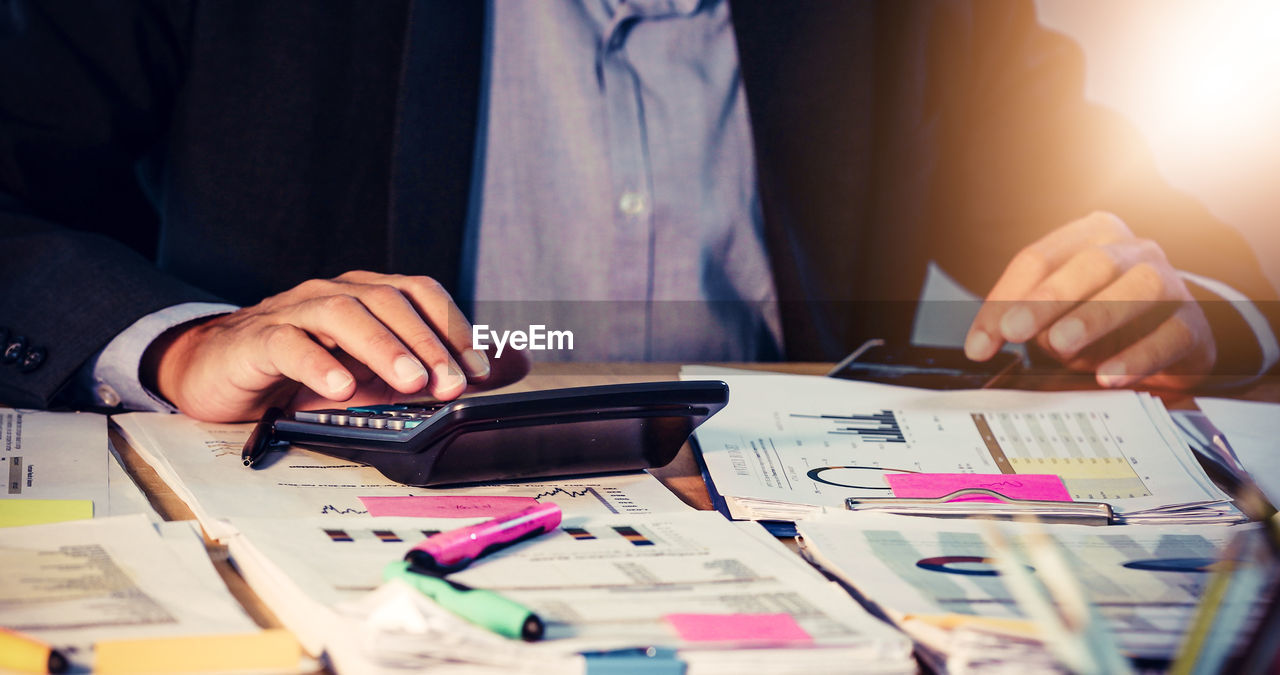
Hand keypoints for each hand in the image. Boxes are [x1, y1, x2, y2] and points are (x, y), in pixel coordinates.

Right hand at [144, 271, 528, 421]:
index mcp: (367, 296)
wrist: (220, 372)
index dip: (453, 327)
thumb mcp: (379, 376)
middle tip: (451, 384)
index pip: (420, 293)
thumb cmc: (305, 373)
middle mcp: (333, 294)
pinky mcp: (257, 340)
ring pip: (343, 313)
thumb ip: (442, 369)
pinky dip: (317, 363)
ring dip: (382, 347)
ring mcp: (293, 312)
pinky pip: (288, 342)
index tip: (478, 370)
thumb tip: (514, 365)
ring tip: (408, 381)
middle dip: (427, 343)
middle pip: (388, 302)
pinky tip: (339, 389)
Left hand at [963, 212, 1215, 388]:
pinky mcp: (1194, 323)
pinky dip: (1138, 357)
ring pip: (1139, 287)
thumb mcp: (1051, 315)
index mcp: (1091, 235)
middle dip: (1047, 298)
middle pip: (1091, 264)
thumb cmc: (1098, 319)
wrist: (1166, 341)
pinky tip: (1108, 376)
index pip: (1039, 258)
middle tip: (1015, 331)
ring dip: (1095, 316)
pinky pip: (1170, 335)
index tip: (980, 345)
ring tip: (1061, 344)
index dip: (1005, 299)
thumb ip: (1018, 319)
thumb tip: (979, 345)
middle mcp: (1134, 250)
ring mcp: (1171, 282)